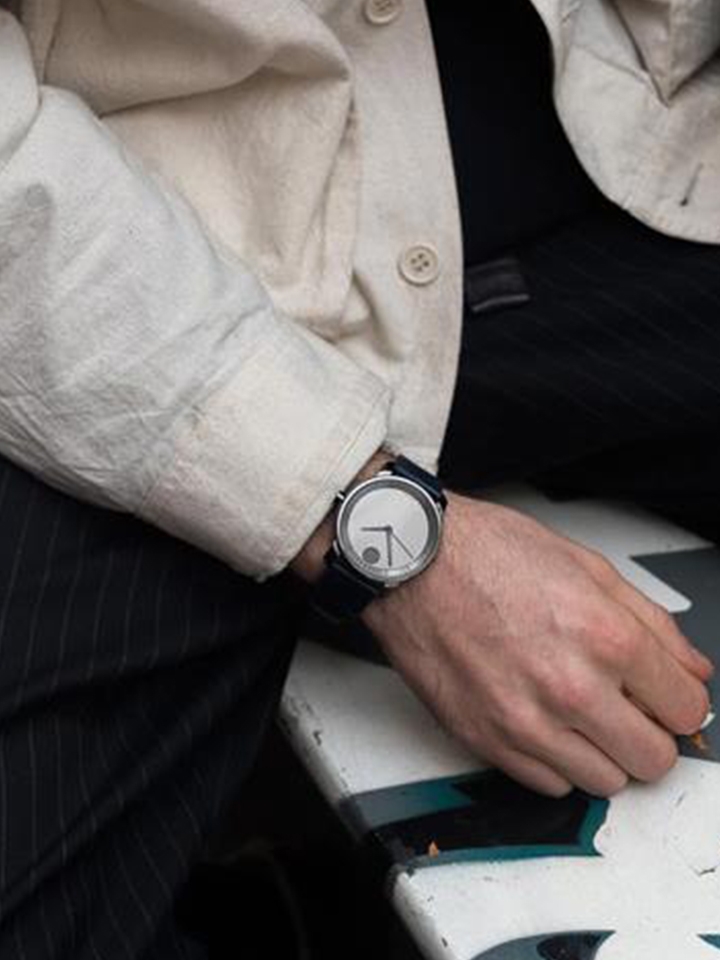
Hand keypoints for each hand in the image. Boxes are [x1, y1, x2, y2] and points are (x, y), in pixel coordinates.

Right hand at [363, 493, 712, 797]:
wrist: (412, 563)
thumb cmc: (486, 554)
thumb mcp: (586, 566)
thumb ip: (651, 622)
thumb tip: (690, 666)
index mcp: (606, 637)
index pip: (686, 708)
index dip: (681, 700)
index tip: (667, 696)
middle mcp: (571, 689)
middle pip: (654, 758)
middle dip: (650, 733)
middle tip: (628, 708)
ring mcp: (527, 723)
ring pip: (606, 782)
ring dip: (603, 752)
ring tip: (580, 713)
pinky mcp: (488, 742)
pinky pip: (551, 786)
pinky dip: (556, 762)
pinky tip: (544, 720)